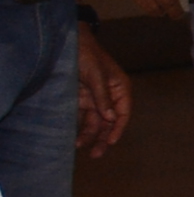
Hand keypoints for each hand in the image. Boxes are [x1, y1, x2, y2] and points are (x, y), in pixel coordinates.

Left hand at [73, 29, 126, 155]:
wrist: (67, 42)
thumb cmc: (86, 54)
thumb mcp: (95, 74)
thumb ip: (102, 97)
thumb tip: (111, 118)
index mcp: (120, 89)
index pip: (123, 113)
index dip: (117, 128)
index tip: (111, 142)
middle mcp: (109, 96)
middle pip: (109, 122)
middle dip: (103, 138)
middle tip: (96, 154)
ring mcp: (94, 99)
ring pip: (95, 122)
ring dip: (89, 135)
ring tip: (78, 147)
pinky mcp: (80, 99)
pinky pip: (81, 117)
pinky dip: (78, 127)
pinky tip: (72, 137)